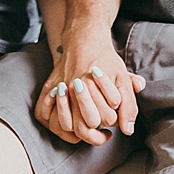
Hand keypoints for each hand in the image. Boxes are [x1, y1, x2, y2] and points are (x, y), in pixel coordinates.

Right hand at [35, 29, 145, 144]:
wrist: (84, 40)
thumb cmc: (105, 62)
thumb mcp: (123, 80)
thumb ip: (129, 105)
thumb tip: (128, 131)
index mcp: (98, 87)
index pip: (107, 119)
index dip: (111, 123)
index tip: (111, 122)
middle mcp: (77, 88)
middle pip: (83, 126)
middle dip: (94, 132)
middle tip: (99, 130)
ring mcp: (61, 88)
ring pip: (62, 125)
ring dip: (73, 131)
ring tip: (83, 127)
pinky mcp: (49, 87)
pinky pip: (43, 114)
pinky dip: (53, 121)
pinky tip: (66, 121)